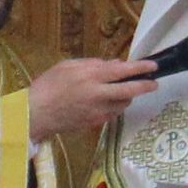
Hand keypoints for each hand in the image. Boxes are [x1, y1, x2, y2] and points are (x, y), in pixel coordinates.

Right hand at [24, 55, 159, 138]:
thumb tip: (114, 65)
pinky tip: (107, 102)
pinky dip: (115, 106)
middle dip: (145, 86)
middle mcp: (98, 94)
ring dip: (127, 96)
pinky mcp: (94, 123)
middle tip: (154, 83)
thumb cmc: (47, 86)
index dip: (141, 68)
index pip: (123, 70)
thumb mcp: (67, 66)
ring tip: (123, 91)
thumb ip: (93, 64)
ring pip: (123, 103)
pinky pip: (112, 113)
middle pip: (130, 90)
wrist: (34, 114)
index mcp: (90, 76)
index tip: (153, 65)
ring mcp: (97, 111)